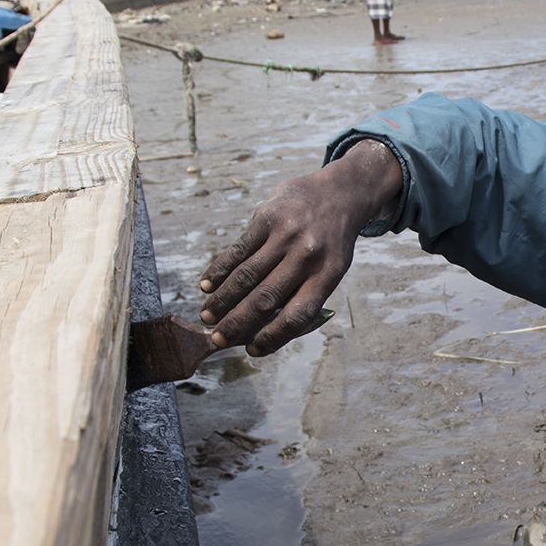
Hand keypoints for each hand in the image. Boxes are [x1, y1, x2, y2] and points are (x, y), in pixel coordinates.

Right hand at [198, 140, 400, 355]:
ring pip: (247, 276)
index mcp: (327, 275)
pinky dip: (219, 270)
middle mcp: (307, 255)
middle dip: (238, 323)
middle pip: (266, 298)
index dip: (272, 338)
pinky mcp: (267, 217)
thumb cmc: (330, 244)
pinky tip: (207, 285)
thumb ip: (303, 296)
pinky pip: (237, 250)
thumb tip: (264, 332)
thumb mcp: (331, 270)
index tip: (253, 350)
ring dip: (223, 300)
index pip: (297, 316)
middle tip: (219, 339)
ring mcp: (286, 235)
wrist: (338, 194)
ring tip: (208, 316)